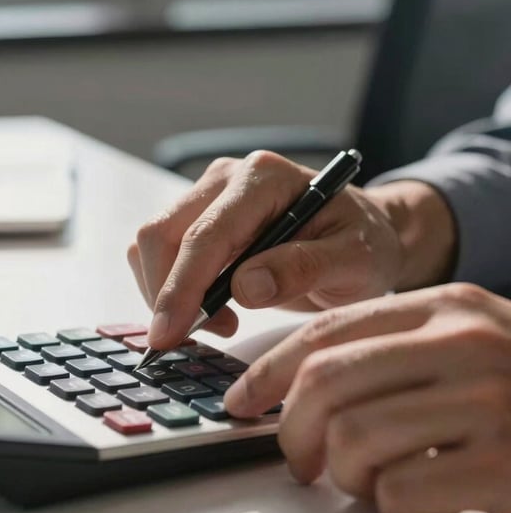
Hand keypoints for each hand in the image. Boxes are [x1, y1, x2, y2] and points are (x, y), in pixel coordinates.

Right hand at [128, 151, 454, 349]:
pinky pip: (159, 254)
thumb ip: (303, 268)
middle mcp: (226, 178)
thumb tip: (244, 288)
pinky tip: (210, 308)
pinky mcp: (196, 218)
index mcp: (265, 178)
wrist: (359, 235)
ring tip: (221, 321)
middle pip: (161, 234)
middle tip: (203, 334)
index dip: (180, 287)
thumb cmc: (361, 243)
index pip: (206, 233)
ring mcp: (206, 196)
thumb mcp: (355, 259)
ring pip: (151, 245)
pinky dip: (170, 288)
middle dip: (167, 293)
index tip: (169, 334)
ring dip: (167, 293)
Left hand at [225, 284, 510, 512]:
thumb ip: (388, 354)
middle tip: (297, 460)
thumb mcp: (463, 347)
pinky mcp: (509, 470)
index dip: (269, 369)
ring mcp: (494, 404)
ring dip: (344, 476)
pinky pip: (401, 496)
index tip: (240, 401)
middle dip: (290, 432)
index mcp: (448, 305)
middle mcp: (469, 343)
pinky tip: (424, 505)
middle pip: (326, 383)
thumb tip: (288, 388)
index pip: (328, 329)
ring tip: (372, 482)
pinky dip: (395, 512)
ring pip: (352, 441)